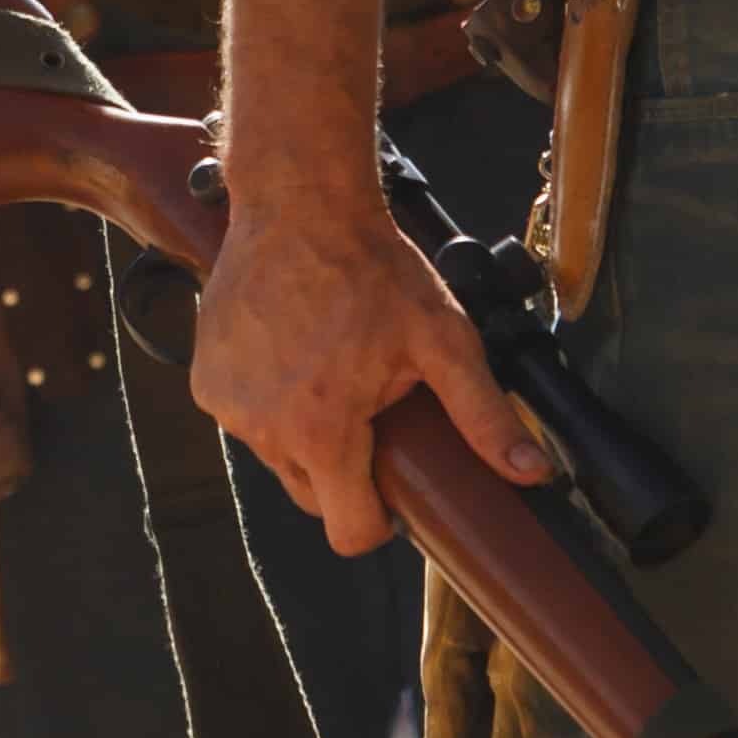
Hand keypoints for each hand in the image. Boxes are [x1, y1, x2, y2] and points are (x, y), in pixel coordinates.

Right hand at [185, 173, 547, 560]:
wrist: (300, 204)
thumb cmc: (373, 269)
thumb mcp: (443, 340)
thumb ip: (484, 414)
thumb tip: (532, 471)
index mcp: (322, 431)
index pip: (347, 532)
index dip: (379, 521)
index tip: (393, 487)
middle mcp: (264, 428)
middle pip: (312, 495)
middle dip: (343, 469)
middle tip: (369, 411)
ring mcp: (227, 405)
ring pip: (277, 455)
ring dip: (303, 433)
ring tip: (330, 374)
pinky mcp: (205, 379)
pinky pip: (244, 418)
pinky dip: (267, 403)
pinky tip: (291, 358)